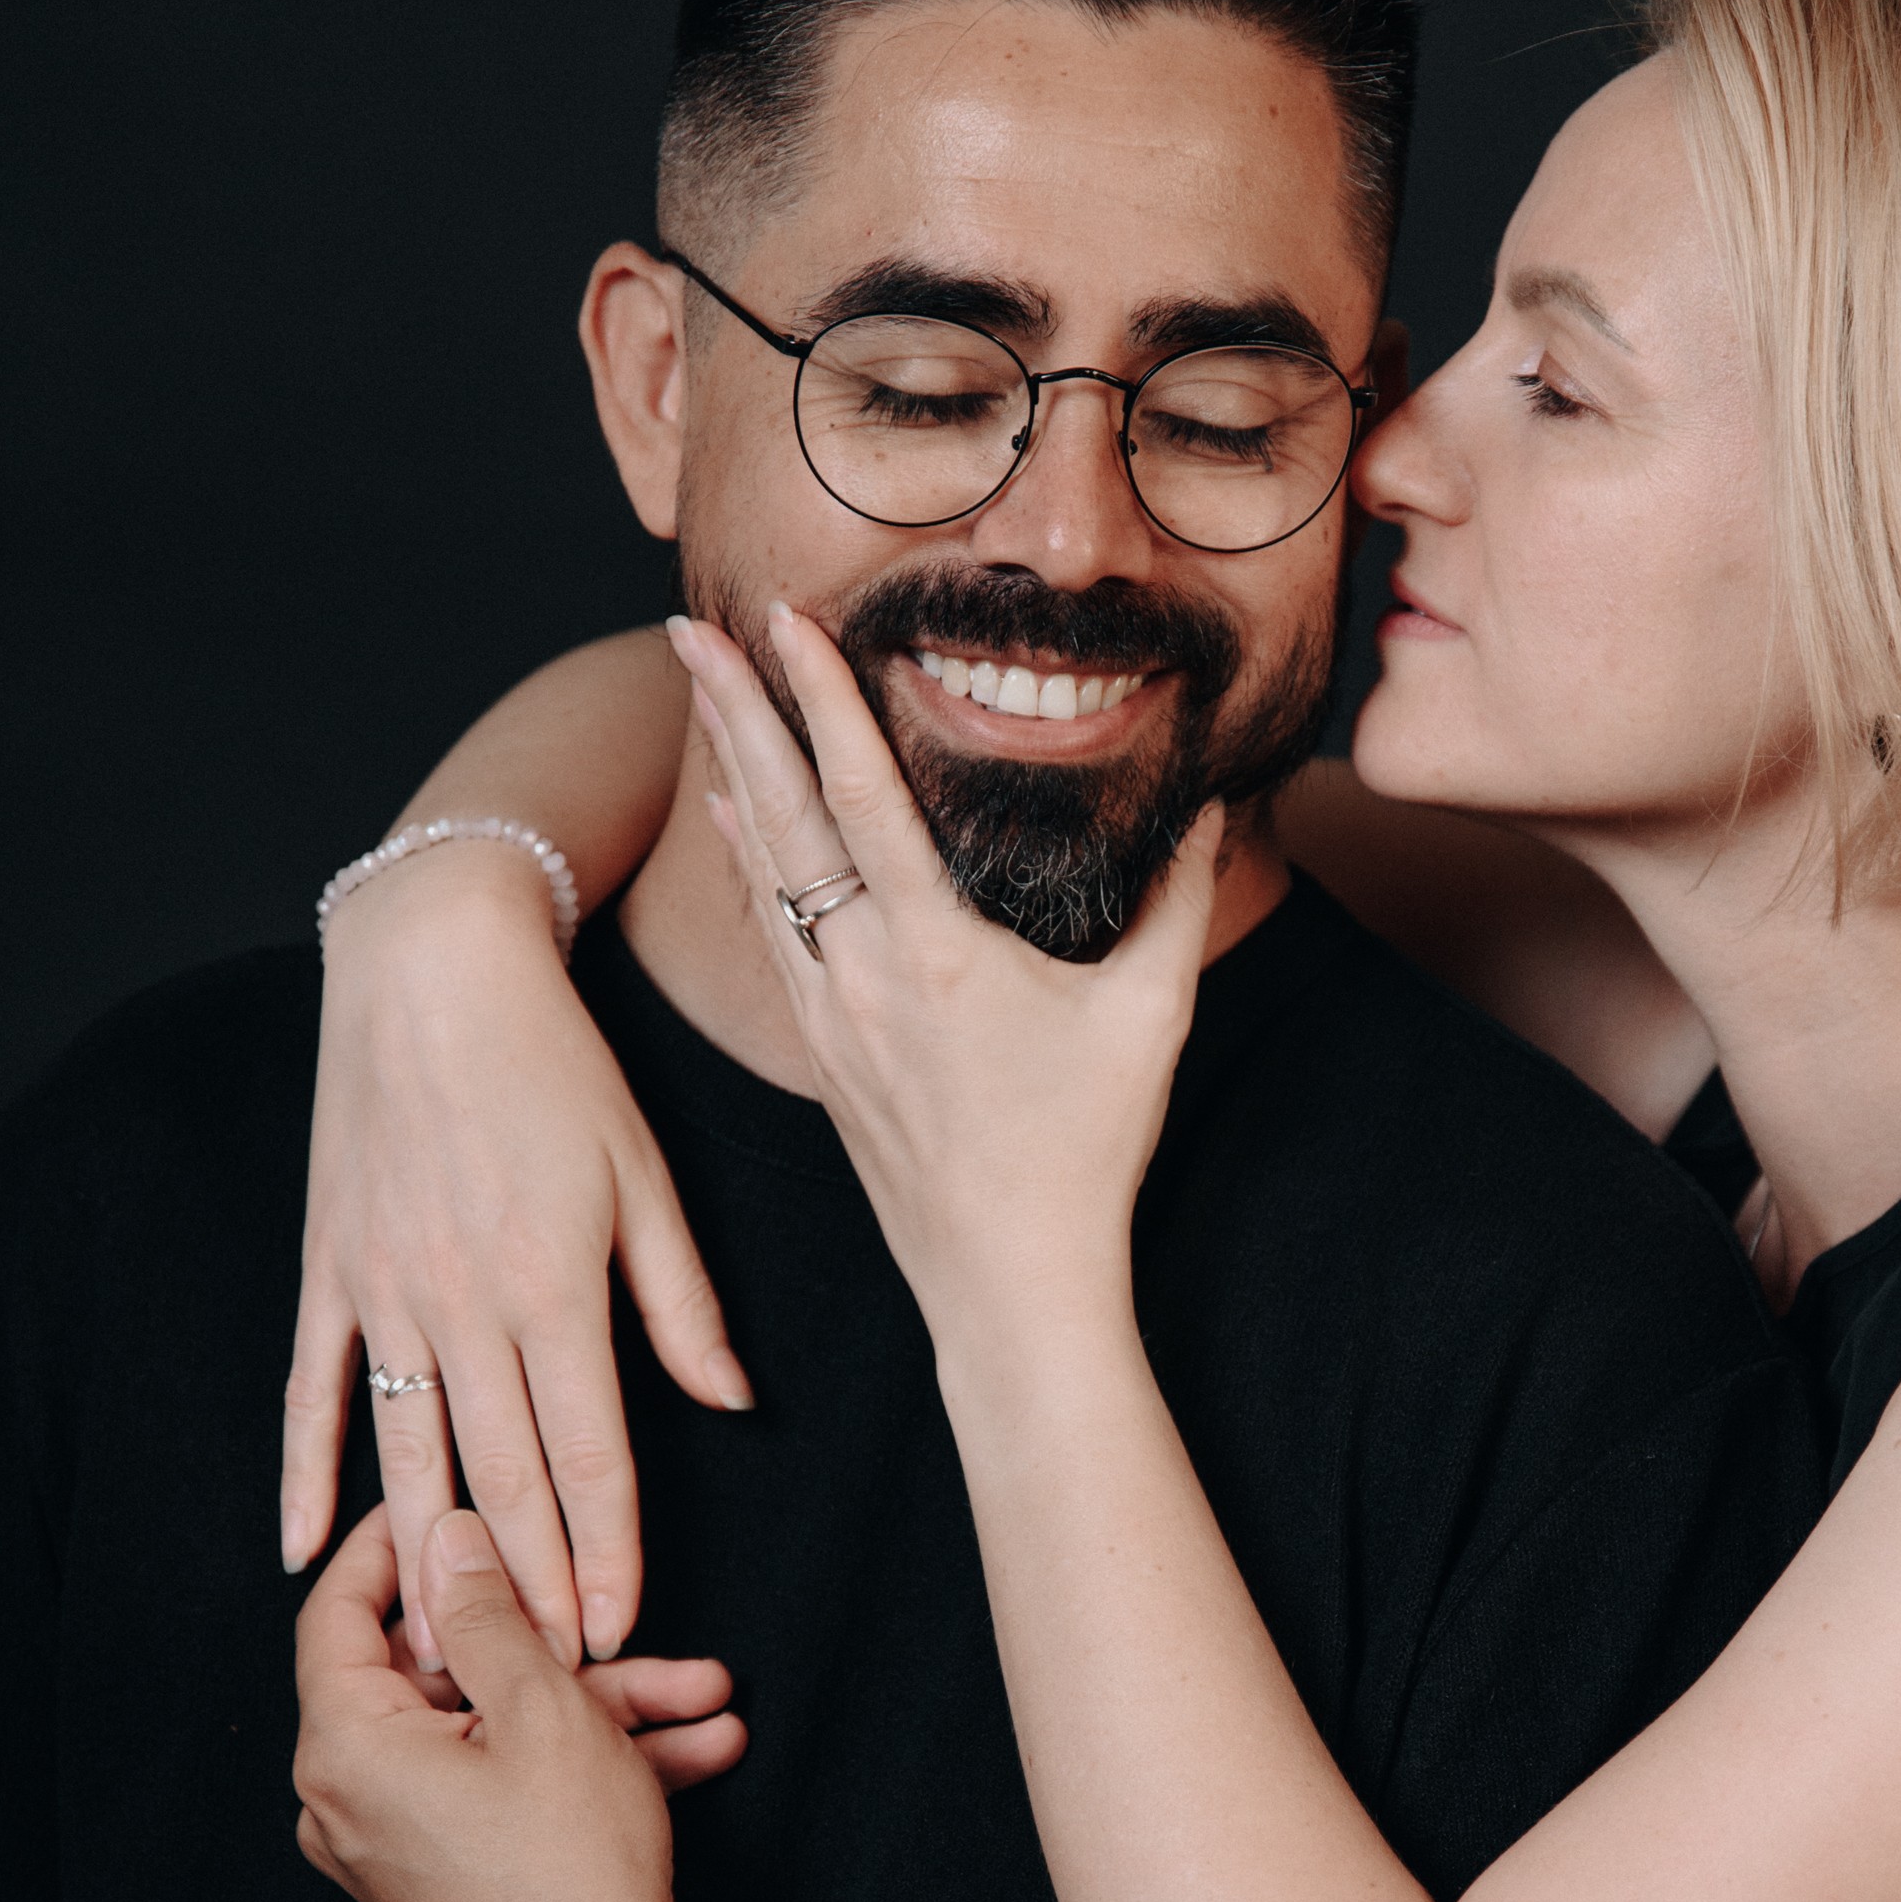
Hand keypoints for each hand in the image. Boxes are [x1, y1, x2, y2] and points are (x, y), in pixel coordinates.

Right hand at [282, 838, 753, 1674]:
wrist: (433, 967)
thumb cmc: (556, 1062)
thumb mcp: (646, 1173)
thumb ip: (683, 1300)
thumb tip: (734, 1402)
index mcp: (556, 1285)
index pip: (591, 1454)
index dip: (609, 1551)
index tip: (620, 1632)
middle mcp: (466, 1302)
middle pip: (502, 1478)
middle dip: (527, 1586)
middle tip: (543, 1677)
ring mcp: (386, 1291)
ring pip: (411, 1456)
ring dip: (431, 1558)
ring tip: (444, 1648)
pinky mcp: (330, 1270)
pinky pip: (314, 1394)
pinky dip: (309, 1476)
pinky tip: (311, 1553)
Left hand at [293, 1505, 743, 1901]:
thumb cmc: (572, 1870)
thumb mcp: (541, 1707)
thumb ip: (485, 1611)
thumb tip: (446, 1541)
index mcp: (344, 1750)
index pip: (337, 1615)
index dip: (392, 1548)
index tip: (442, 1501)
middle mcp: (349, 1803)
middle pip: (444, 1681)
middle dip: (557, 1646)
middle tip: (619, 1609)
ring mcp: (398, 1852)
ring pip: (498, 1740)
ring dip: (604, 1711)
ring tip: (707, 1695)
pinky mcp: (447, 1886)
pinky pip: (507, 1796)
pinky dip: (588, 1769)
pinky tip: (695, 1751)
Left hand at [674, 604, 1217, 1375]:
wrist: (1006, 1275)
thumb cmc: (1083, 1147)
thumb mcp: (1149, 1015)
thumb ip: (1177, 900)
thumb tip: (1214, 804)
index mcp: (937, 951)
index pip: (863, 797)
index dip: (822, 700)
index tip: (786, 626)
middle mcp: (861, 971)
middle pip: (780, 814)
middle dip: (732, 711)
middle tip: (686, 627)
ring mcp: (828, 1011)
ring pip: (762, 868)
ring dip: (731, 771)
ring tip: (700, 695)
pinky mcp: (819, 1046)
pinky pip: (770, 925)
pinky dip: (747, 856)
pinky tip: (732, 814)